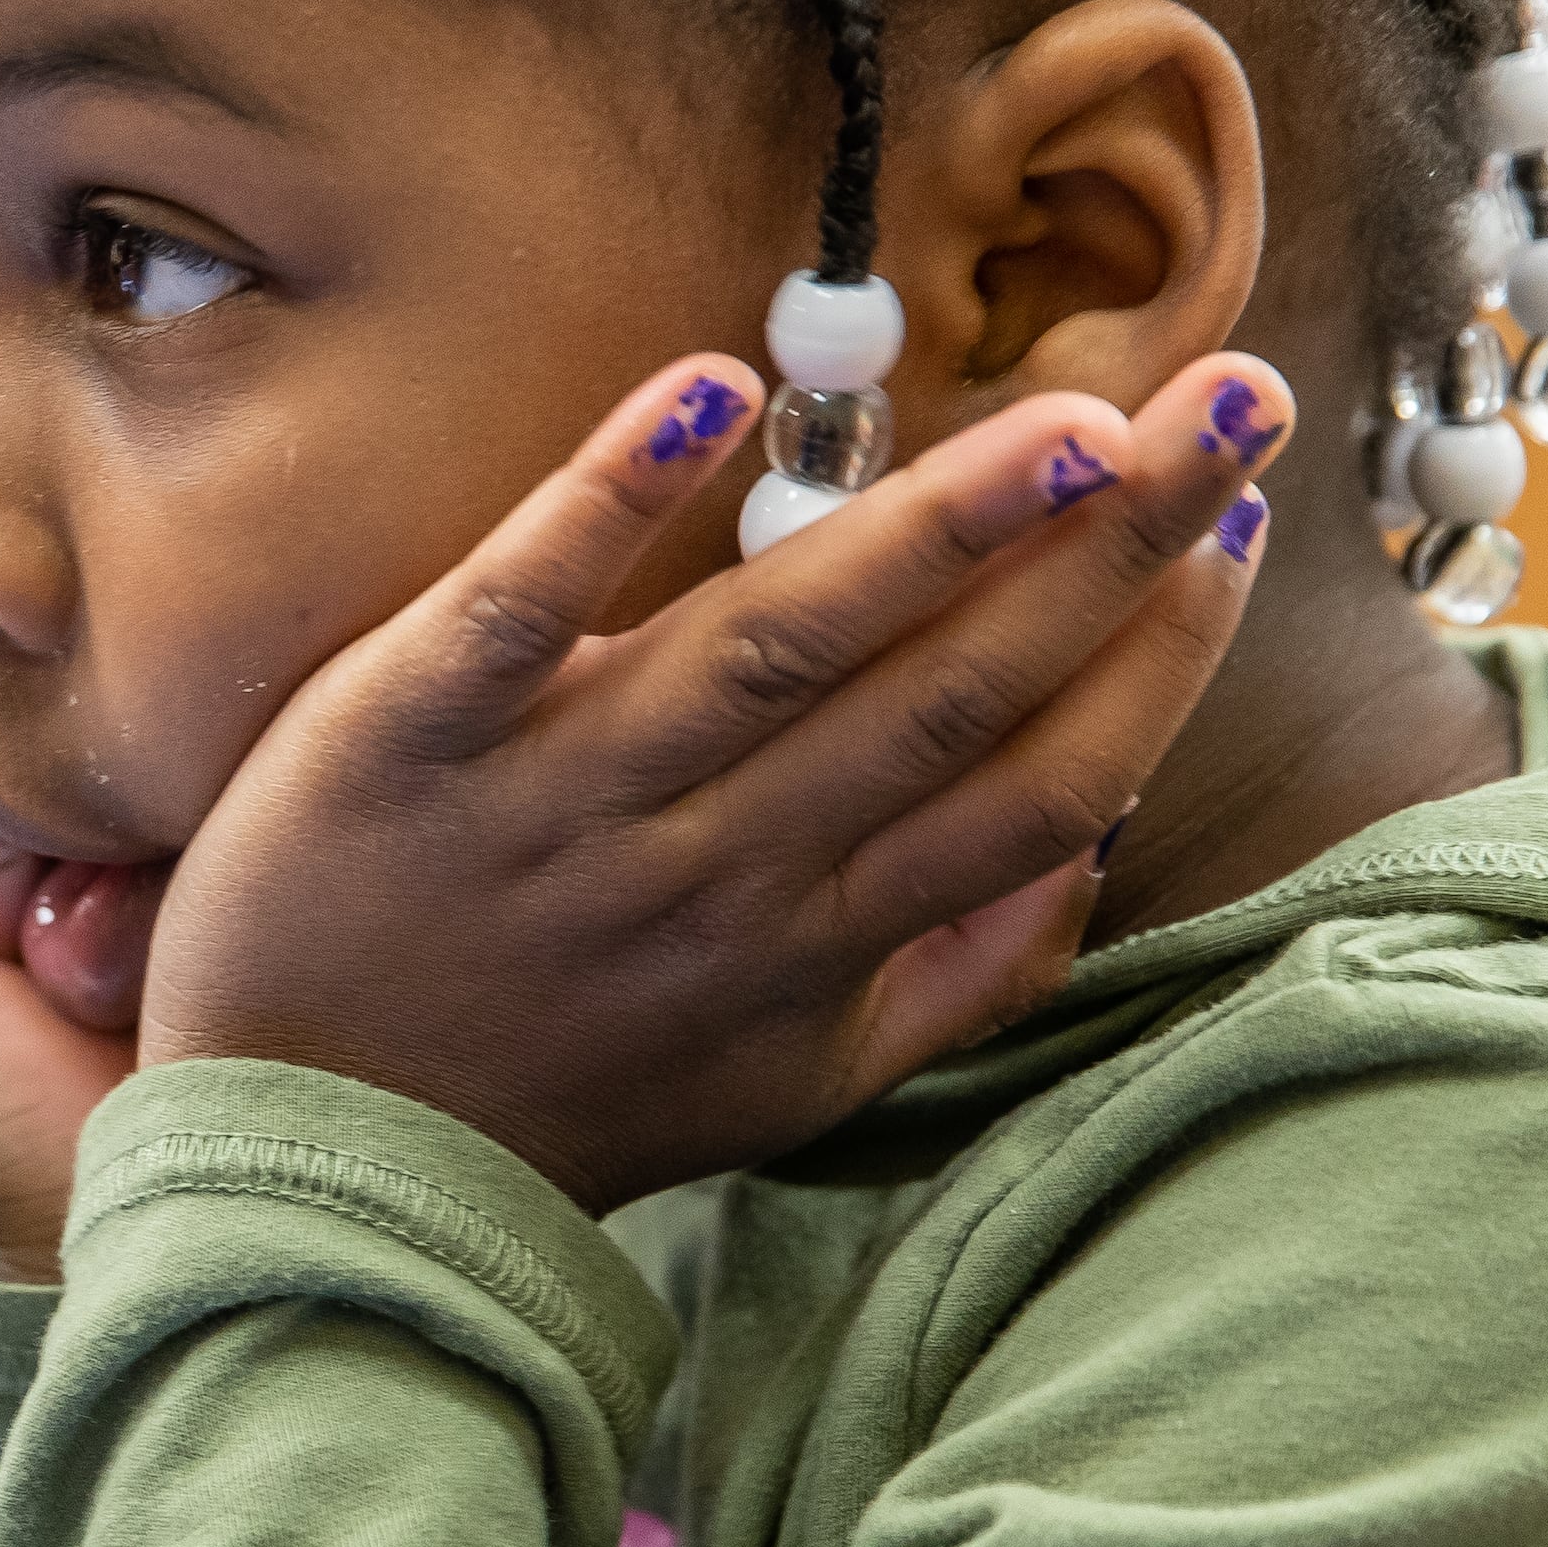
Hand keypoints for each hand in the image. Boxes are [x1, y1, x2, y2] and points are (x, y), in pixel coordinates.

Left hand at [139, 351, 1284, 1217]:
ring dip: (930, 524)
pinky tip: (712, 386)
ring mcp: (562, 794)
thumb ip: (952, 977)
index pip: (1027, 793)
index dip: (1148, 668)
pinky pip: (524, 602)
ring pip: (776, 645)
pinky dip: (611, 498)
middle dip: (1105, 547)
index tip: (1240, 533)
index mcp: (810, 943)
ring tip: (1067, 414)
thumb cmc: (564, 1098)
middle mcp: (710, 866)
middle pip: (942, 695)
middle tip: (1237, 399)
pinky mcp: (410, 729)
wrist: (307, 1160)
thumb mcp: (789, 1081)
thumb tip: (1094, 848)